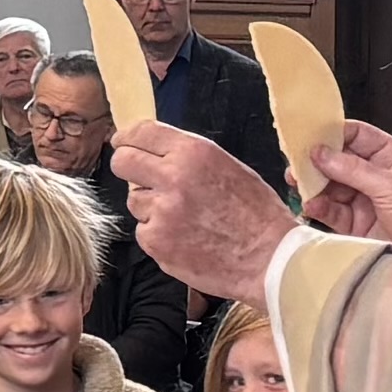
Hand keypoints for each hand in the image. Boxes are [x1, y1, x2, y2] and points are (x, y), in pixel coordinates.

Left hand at [110, 124, 298, 302]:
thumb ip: (189, 157)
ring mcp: (161, 212)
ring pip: (135, 201)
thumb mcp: (228, 167)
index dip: (127, 137)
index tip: (122, 142)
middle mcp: (172, 178)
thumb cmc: (257, 214)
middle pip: (123, 162)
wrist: (270, 259)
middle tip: (139, 176)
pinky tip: (185, 238)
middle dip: (127, 166)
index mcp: (193, 153)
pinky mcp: (156, 242)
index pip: (142, 132)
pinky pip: (144, 231)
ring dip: (151, 207)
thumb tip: (157, 153)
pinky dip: (158, 235)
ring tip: (184, 218)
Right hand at [303, 121, 391, 261]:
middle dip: (318, 162)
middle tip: (298, 163)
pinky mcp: (358, 225)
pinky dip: (319, 207)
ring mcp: (367, 201)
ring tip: (300, 184)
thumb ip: (354, 169)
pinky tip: (312, 204)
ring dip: (315, 185)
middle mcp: (379, 177)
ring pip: (332, 186)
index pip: (359, 136)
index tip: (311, 136)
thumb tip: (322, 152)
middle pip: (340, 161)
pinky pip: (332, 211)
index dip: (335, 134)